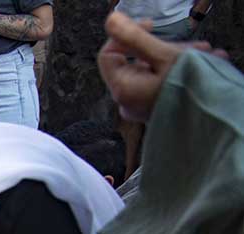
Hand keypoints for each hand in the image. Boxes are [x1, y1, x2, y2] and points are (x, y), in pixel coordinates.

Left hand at [96, 11, 222, 121]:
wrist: (214, 122)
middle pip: (136, 62)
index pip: (109, 55)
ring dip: (178, 58)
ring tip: (206, 55)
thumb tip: (111, 22)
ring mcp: (142, 108)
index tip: (151, 26)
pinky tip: (203, 66)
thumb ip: (136, 38)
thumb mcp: (165, 57)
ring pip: (153, 71)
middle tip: (194, 45)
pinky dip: (180, 72)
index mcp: (123, 89)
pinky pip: (162, 84)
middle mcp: (128, 102)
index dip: (126, 36)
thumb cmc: (190, 92)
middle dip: (164, 47)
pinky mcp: (157, 110)